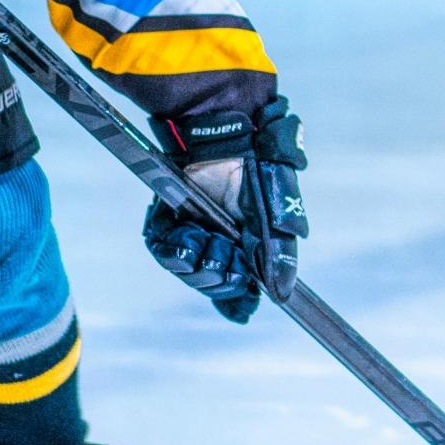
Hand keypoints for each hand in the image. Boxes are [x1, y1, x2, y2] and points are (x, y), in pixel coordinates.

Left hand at [141, 98, 307, 323]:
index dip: (238, 301)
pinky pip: (161, 247)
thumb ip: (279, 253)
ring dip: (196, 263)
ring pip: (186, 269)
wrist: (226, 134)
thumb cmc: (259, 167)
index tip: (242, 310)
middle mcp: (220, 238)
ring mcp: (194, 228)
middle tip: (226, 257)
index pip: (240, 284)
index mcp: (249, 242)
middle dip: (219, 278)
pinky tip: (185, 231)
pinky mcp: (167, 216)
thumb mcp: (277, 211)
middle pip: (212, 282)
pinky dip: (170, 246)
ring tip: (205, 239)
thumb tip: (283, 293)